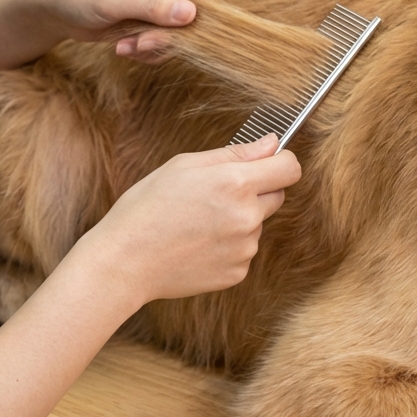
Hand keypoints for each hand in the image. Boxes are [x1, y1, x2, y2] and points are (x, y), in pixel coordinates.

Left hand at [26, 0, 208, 59]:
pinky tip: (124, 49)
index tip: (182, 29)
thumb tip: (190, 14)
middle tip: (141, 45)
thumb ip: (151, 7)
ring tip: (126, 48)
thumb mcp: (111, 0)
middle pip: (190, 8)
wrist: (53, 9)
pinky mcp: (149, 17)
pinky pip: (165, 38)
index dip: (197, 4)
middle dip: (168, 33)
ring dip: (155, 45)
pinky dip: (148, 49)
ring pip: (179, 29)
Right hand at [81, 135, 300, 305]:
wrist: (126, 259)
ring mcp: (244, 248)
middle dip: (256, 190)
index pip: (289, 168)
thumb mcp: (184, 165)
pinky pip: (243, 250)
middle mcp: (247, 217)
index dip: (282, 160)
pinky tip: (196, 243)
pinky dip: (227, 245)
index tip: (270, 161)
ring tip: (196, 222)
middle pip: (276, 195)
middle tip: (216, 192)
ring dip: (238, 218)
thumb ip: (235, 153)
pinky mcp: (237, 273)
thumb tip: (272, 143)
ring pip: (256, 224)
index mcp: (235, 183)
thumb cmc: (148, 205)